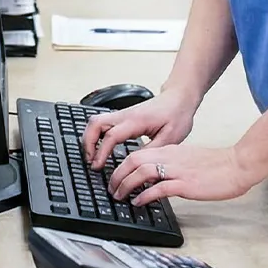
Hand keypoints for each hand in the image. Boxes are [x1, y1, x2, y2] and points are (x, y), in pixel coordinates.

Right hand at [83, 89, 197, 170]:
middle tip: (90, 161)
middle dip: (88, 143)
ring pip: (95, 121)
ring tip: (92, 156)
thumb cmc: (177, 115)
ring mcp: (122, 114)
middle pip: (95, 123)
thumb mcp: (170, 138)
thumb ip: (152, 153)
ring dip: (90, 138)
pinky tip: (100, 147)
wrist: (179, 99)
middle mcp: (125, 115)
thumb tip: (137, 167)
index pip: (111, 135)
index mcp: (136, 121)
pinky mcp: (123, 116)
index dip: (101, 152)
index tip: (98, 166)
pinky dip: (96, 135)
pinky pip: (102, 123)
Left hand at [108, 142, 257, 206]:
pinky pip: (159, 188)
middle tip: (111, 188)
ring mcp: (177, 170)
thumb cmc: (216, 165)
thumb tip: (155, 176)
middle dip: (117, 174)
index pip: (137, 153)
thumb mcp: (187, 159)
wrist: (237, 165)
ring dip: (126, 184)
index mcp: (169, 150)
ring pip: (141, 171)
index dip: (122, 165)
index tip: (115, 176)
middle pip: (133, 160)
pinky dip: (144, 195)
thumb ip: (170, 163)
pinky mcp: (185, 184)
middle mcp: (169, 157)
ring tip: (119, 196)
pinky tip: (138, 202)